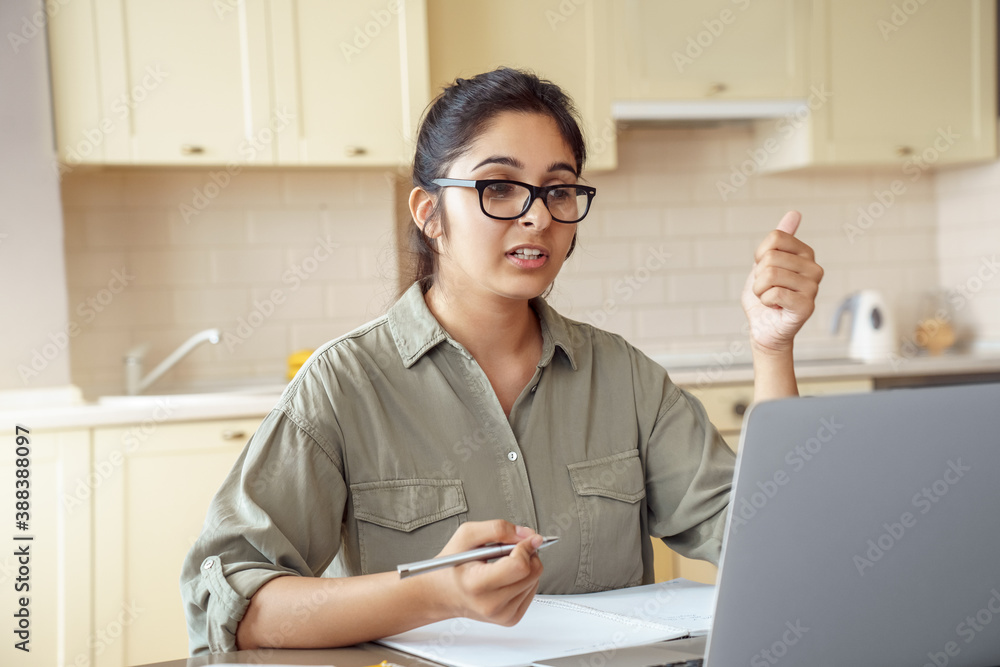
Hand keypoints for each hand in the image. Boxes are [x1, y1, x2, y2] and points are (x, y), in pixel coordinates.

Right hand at [430, 520, 542, 625]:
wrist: (442, 594)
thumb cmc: (451, 566)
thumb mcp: (466, 535)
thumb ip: (497, 529)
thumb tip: (527, 534)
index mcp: (476, 584)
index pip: (519, 566)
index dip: (525, 547)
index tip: (525, 539)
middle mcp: (490, 604)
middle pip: (532, 573)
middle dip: (528, 554)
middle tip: (512, 548)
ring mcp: (502, 615)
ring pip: (535, 581)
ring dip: (525, 567)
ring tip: (503, 564)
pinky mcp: (511, 619)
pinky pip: (532, 591)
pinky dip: (524, 579)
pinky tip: (507, 577)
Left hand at [740, 211, 823, 354]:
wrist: (764, 328)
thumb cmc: (764, 296)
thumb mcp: (765, 262)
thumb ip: (779, 239)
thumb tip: (795, 213)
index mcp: (806, 254)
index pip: (775, 237)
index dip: (760, 255)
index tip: (764, 270)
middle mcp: (814, 268)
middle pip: (771, 257)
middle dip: (758, 276)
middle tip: (767, 289)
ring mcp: (813, 287)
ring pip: (770, 275)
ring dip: (760, 290)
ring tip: (770, 299)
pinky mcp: (807, 306)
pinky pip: (774, 293)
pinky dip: (765, 302)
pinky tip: (775, 308)